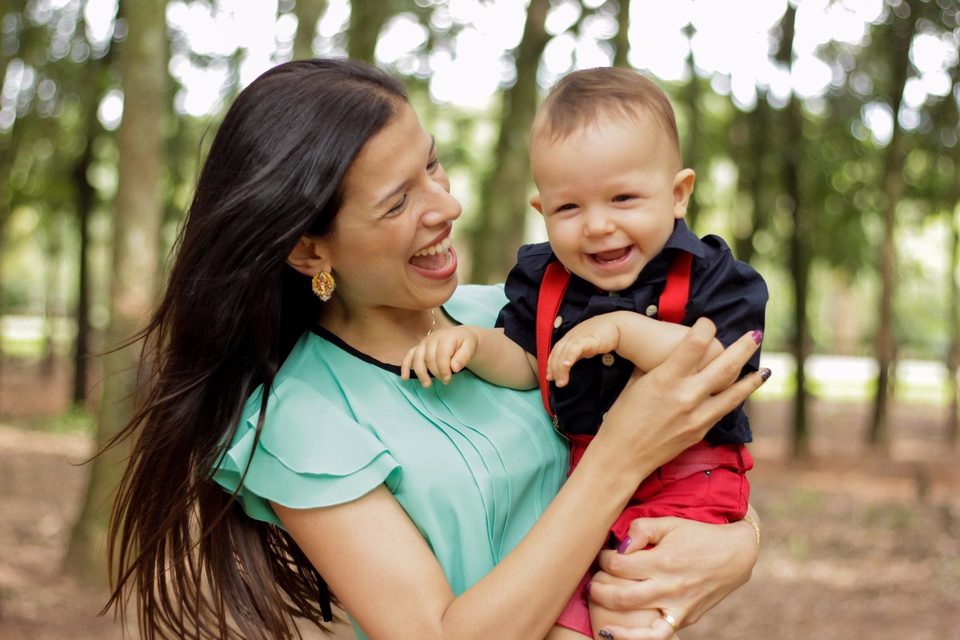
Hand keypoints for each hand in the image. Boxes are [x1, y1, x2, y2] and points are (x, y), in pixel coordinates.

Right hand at [401, 326, 478, 386]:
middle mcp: (432, 339)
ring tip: (427, 385)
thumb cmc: (466, 343)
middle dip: (436, 373)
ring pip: (417, 358)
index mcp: (445, 338)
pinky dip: (405, 367)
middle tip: (445, 381)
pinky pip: (408, 356)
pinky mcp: (418, 348)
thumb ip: (464, 356)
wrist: (460, 336)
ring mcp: (423, 343)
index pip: (441, 355)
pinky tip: (404, 378)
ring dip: (420, 373)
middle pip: (429, 358)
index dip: (443, 369)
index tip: (448, 379)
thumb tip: (454, 368)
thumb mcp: (471, 347)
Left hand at [547, 314, 621, 386]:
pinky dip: (569, 356)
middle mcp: (572, 336)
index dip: (551, 364)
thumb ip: (576, 353)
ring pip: (564, 352)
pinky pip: (576, 348)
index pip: (556, 351)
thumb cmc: (603, 336)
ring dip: (561, 368)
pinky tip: (567, 365)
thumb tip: (567, 365)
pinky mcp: (589, 338)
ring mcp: (579, 336)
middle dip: (554, 369)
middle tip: (556, 383)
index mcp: (570, 337)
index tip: (550, 377)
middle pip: (557, 353)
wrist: (620, 327)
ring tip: (562, 382)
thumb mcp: (585, 346)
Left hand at [588, 515, 759, 637]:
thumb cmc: (698, 535)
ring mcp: (678, 608)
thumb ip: (642, 529)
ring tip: (599, 614)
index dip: (604, 559)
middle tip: (593, 582)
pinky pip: (659, 636)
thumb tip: (620, 543)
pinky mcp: (685, 619)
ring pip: (639, 627)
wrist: (735, 555)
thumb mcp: (670, 523)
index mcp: (663, 561)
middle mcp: (669, 588)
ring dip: (612, 622)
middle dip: (598, 590)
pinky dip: (637, 639)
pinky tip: (618, 636)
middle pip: (621, 597)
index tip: (605, 555)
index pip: (618, 565)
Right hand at [594, 318, 767, 474]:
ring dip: (751, 378)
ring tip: (766, 370)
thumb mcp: (635, 383)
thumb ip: (656, 365)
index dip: (705, 328)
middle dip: (743, 348)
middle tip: (755, 334)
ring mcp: (697, 416)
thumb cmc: (621, 418)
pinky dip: (736, 398)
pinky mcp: (701, 431)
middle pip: (724, 366)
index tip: (708, 323)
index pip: (695, 344)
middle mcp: (686, 396)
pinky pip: (724, 410)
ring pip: (734, 393)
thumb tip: (671, 350)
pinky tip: (744, 391)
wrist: (623, 457)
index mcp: (665, 378)